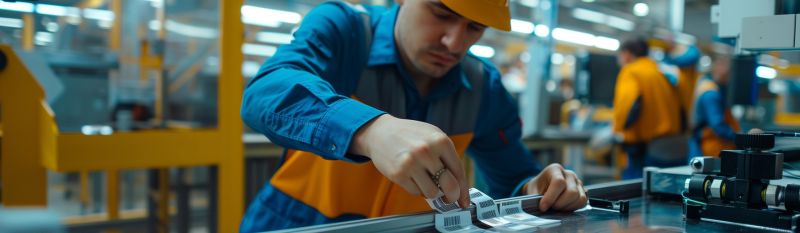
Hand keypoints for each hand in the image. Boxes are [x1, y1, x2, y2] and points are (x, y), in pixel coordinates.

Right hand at [349, 114, 469, 207]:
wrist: (380, 132)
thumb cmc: (410, 135)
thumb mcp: (432, 137)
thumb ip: (446, 157)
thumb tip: (459, 185)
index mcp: (441, 140)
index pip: (459, 172)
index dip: (463, 190)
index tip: (464, 200)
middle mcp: (427, 151)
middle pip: (449, 186)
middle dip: (451, 196)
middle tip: (449, 198)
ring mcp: (411, 163)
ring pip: (432, 192)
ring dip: (431, 191)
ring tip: (425, 180)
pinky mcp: (398, 174)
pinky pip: (415, 192)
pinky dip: (417, 188)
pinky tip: (412, 177)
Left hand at [525, 164, 586, 211]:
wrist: (542, 188)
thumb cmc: (537, 188)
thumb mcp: (532, 190)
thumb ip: (536, 198)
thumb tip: (542, 207)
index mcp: (555, 169)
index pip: (558, 182)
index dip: (550, 197)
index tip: (542, 207)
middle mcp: (569, 174)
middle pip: (571, 192)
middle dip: (559, 204)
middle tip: (550, 207)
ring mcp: (577, 182)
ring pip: (579, 198)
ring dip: (567, 207)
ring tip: (556, 207)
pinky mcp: (582, 191)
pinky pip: (583, 202)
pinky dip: (574, 208)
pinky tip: (564, 207)